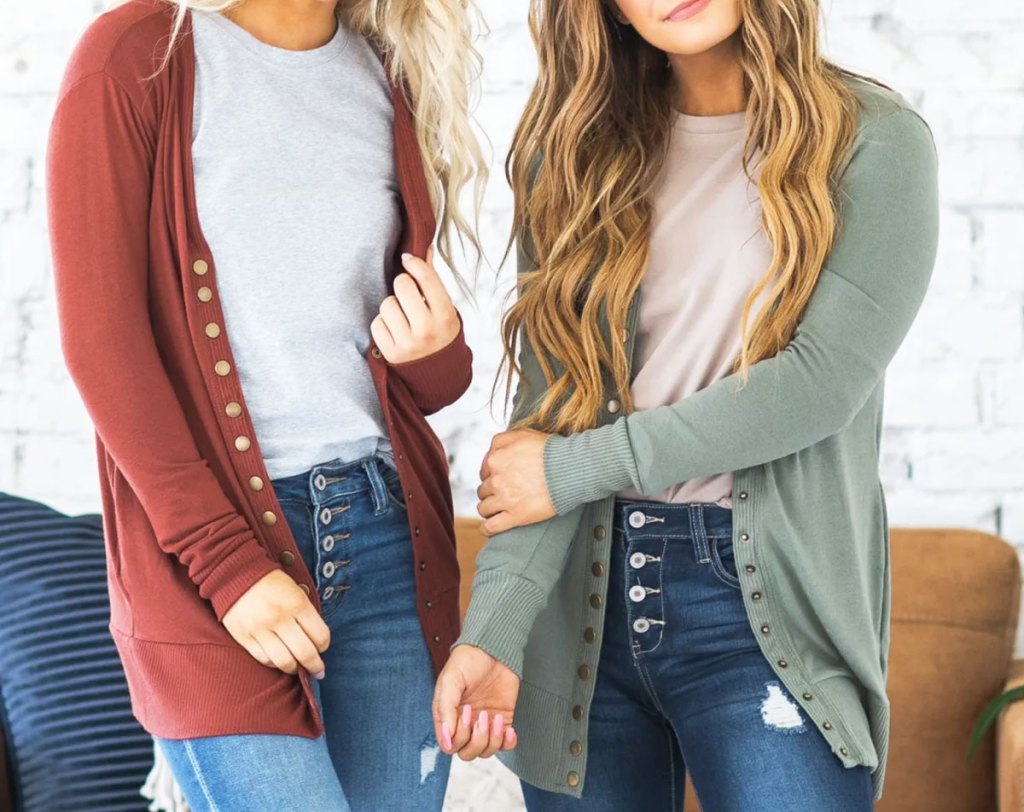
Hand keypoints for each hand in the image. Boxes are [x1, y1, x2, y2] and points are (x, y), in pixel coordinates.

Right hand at [222, 570, 330, 678]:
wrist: (235, 573)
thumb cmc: (271, 582)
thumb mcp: (295, 590)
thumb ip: (306, 612)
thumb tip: (316, 639)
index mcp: (297, 603)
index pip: (320, 636)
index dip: (324, 646)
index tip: (322, 647)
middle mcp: (280, 618)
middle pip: (305, 653)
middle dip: (315, 666)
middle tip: (318, 671)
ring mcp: (261, 629)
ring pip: (285, 661)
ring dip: (295, 669)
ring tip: (298, 668)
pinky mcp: (244, 637)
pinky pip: (264, 659)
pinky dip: (275, 664)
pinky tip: (279, 661)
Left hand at [370, 247, 460, 363]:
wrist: (439, 374)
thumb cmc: (440, 333)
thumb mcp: (444, 309)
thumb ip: (432, 280)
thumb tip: (423, 248)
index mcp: (445, 316)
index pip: (427, 278)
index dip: (414, 263)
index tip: (407, 260)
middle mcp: (428, 330)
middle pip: (402, 286)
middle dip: (402, 286)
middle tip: (407, 295)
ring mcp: (409, 343)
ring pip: (387, 304)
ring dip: (392, 307)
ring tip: (402, 317)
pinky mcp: (391, 354)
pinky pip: (377, 323)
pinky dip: (383, 324)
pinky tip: (394, 330)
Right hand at [433, 645, 520, 759]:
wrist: (493, 648)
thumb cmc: (468, 660)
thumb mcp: (451, 680)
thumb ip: (446, 709)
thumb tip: (447, 740)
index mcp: (448, 716)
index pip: (449, 745)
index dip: (458, 736)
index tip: (466, 711)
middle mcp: (464, 724)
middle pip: (467, 753)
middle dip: (477, 740)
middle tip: (482, 714)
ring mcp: (484, 724)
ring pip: (485, 751)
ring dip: (492, 740)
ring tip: (495, 717)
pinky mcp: (502, 721)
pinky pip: (505, 745)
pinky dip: (507, 743)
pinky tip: (509, 729)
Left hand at [476, 429, 556, 535]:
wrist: (569, 469)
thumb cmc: (550, 451)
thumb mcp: (522, 434)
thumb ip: (501, 440)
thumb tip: (490, 452)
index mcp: (496, 460)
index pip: (484, 472)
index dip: (492, 475)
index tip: (500, 479)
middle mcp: (496, 480)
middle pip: (484, 490)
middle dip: (491, 492)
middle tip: (503, 493)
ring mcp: (504, 499)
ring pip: (484, 508)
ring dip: (489, 509)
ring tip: (497, 510)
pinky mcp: (515, 516)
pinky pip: (490, 527)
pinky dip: (487, 528)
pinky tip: (489, 528)